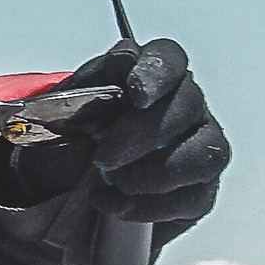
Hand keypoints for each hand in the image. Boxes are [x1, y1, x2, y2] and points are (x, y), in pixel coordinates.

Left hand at [0, 38, 228, 264]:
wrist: (60, 193)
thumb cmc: (67, 140)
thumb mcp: (57, 111)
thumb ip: (81, 85)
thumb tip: (107, 63)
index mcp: (150, 78)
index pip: (170, 58)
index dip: (158, 71)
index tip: (136, 92)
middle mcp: (184, 109)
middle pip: (188, 106)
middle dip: (144, 132)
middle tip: (103, 157)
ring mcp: (196, 150)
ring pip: (206, 153)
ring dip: (156, 171)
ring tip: (112, 183)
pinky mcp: (196, 193)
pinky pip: (192, 198)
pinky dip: (149, 205)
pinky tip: (113, 206)